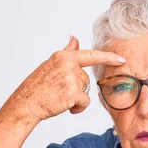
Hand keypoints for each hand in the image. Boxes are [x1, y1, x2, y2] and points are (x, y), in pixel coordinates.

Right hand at [4, 35, 125, 121]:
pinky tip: (65, 106)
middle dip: (77, 88)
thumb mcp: (52, 64)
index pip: (91, 55)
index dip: (108, 57)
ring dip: (76, 98)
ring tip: (59, 97)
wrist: (26, 104)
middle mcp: (68, 65)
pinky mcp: (73, 93)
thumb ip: (68, 52)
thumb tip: (75, 39)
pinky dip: (78, 107)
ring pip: (85, 91)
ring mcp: (71, 79)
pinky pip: (85, 101)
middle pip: (86, 79)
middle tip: (59, 91)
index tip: (122, 59)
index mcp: (63, 57)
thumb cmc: (37, 86)